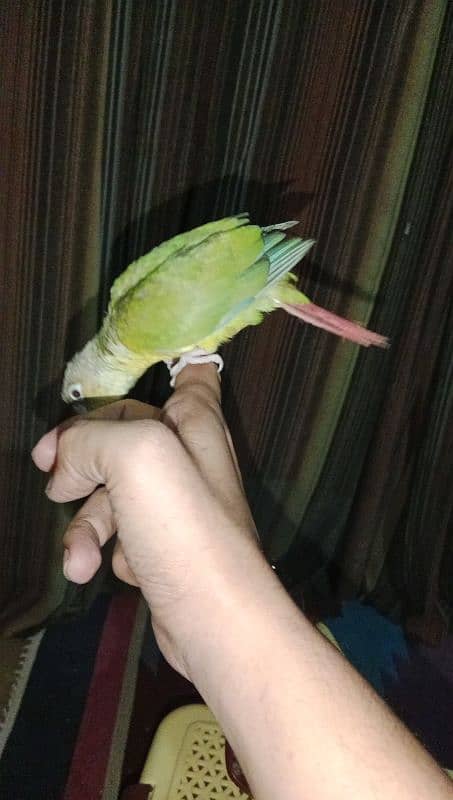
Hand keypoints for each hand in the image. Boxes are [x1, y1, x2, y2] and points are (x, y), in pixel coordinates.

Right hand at [32, 365, 259, 675]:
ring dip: (87, 524)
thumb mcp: (135, 456)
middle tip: (53, 480)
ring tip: (81, 560)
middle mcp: (188, 457)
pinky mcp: (162, 547)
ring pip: (111, 493)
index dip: (167, 360)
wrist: (215, 623)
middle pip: (121, 434)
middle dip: (81, 459)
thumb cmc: (184, 528)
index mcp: (194, 421)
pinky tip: (121, 573)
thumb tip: (65, 462)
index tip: (138, 364)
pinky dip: (108, 551)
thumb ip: (91, 438)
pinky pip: (120, 534)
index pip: (192, 370)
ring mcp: (175, 505)